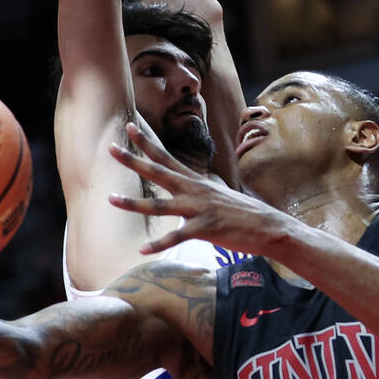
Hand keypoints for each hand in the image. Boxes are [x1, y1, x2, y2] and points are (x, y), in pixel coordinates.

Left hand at [108, 122, 290, 255]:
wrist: (268, 226)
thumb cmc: (241, 213)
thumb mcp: (216, 195)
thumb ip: (197, 192)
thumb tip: (185, 191)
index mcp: (195, 181)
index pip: (166, 157)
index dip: (147, 143)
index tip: (129, 127)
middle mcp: (194, 190)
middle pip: (158, 172)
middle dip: (133, 160)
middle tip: (111, 147)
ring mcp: (199, 209)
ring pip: (160, 205)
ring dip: (134, 203)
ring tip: (111, 199)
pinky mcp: (206, 229)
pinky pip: (178, 237)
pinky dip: (159, 244)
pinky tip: (143, 250)